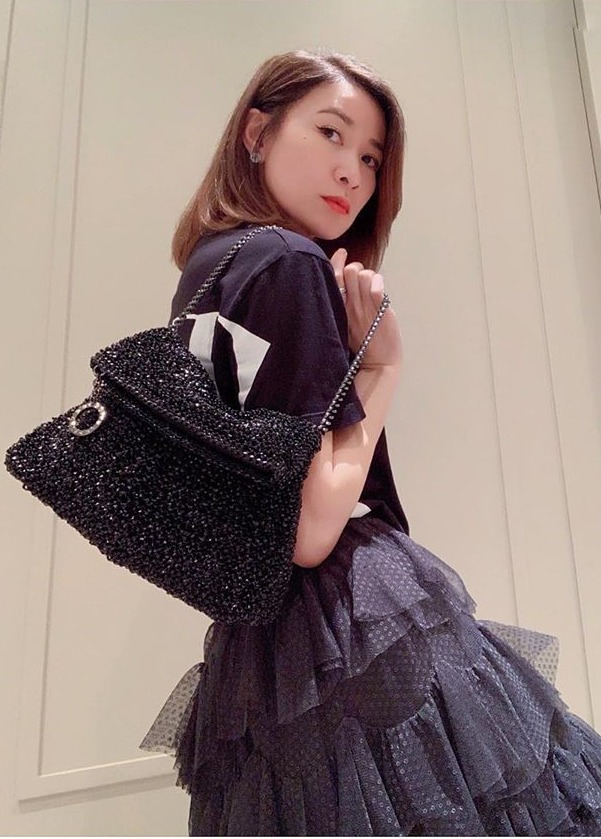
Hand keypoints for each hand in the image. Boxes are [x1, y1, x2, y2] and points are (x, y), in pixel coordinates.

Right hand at [330, 248, 401, 368]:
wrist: (378, 362)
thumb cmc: (363, 343)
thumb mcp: (344, 323)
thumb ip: (342, 302)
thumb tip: (342, 278)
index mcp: (338, 309)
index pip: (334, 277)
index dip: (337, 261)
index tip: (342, 253)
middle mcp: (349, 306)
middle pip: (350, 270)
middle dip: (357, 269)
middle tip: (362, 281)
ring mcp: (364, 307)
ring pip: (364, 273)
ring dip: (370, 277)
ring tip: (372, 290)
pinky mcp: (379, 309)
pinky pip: (376, 284)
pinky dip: (378, 283)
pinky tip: (379, 293)